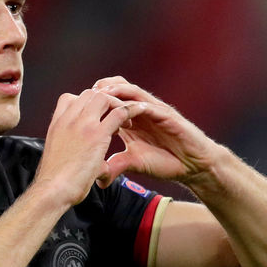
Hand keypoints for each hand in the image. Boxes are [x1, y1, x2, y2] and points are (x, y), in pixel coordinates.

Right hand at [35, 87, 138, 205]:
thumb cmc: (54, 180)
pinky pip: (119, 112)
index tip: (95, 117)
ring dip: (117, 105)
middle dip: (105, 101)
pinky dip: (131, 110)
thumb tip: (94, 165)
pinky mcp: (97, 134)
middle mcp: (68, 119)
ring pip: (104, 98)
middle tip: (114, 117)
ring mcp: (82, 124)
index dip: (86, 104)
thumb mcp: (59, 158)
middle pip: (90, 94)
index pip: (70, 99)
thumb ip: (74, 152)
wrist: (52, 190)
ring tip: (126, 120)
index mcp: (57, 124)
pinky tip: (137, 116)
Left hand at [91, 76, 220, 186]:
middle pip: (118, 88)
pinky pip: (150, 105)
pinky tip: (125, 108)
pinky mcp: (167, 115)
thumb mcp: (134, 162)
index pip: (109, 101)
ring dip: (116, 90)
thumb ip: (116, 165)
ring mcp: (154, 110)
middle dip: (101, 89)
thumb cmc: (165, 161)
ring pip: (133, 91)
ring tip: (101, 92)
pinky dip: (137, 105)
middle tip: (85, 94)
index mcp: (130, 118)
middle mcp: (141, 110)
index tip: (74, 104)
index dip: (93, 100)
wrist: (192, 166)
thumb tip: (98, 178)